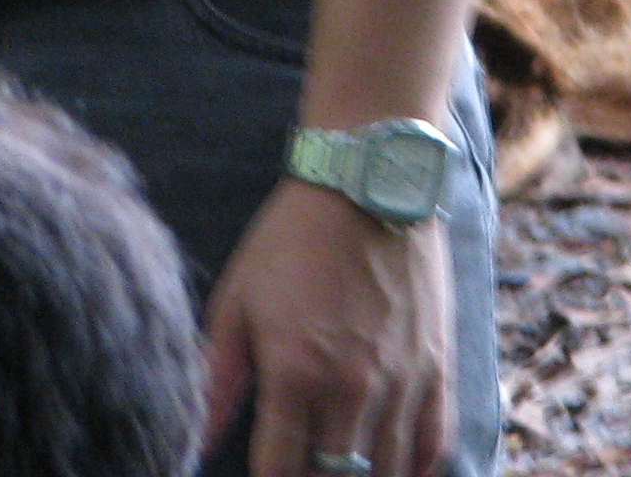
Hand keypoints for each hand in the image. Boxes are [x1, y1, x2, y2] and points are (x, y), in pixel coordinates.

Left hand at [204, 180, 451, 476]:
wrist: (366, 182)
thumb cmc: (292, 237)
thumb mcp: (238, 298)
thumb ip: (216, 376)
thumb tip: (193, 439)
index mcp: (295, 373)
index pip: (279, 472)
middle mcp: (353, 388)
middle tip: (299, 470)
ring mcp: (402, 381)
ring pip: (384, 472)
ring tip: (338, 471)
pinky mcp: (437, 366)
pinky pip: (432, 443)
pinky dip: (413, 469)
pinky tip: (393, 472)